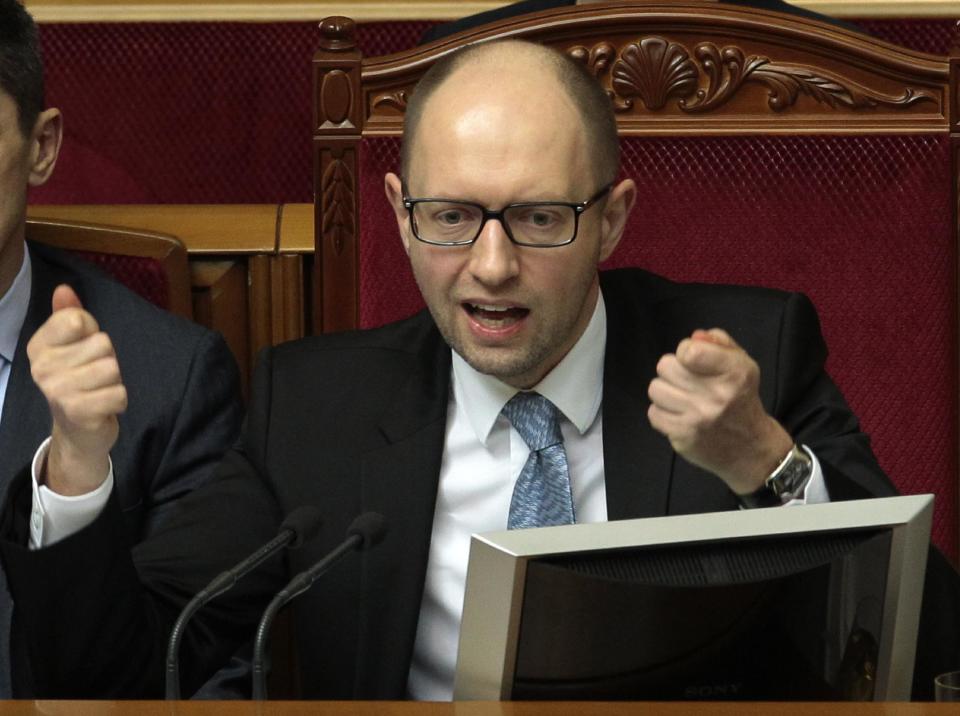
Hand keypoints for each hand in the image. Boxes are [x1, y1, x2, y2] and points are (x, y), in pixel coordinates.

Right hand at [27, 285, 126, 494]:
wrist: (78, 429)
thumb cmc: (81, 380)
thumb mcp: (75, 345)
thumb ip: (70, 316)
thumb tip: (64, 289)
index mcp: (39, 346)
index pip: (77, 319)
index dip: (92, 332)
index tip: (83, 349)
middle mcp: (41, 367)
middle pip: (102, 343)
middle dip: (108, 359)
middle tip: (94, 376)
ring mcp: (57, 390)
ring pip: (112, 368)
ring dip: (114, 381)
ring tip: (99, 390)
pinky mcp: (78, 411)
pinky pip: (119, 393)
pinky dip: (119, 400)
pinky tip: (104, 406)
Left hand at [647, 328, 792, 494]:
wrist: (750, 447)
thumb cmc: (741, 398)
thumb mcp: (741, 363)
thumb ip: (719, 342)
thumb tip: (694, 337)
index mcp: (734, 373)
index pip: (689, 351)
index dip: (686, 351)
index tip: (694, 360)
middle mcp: (717, 396)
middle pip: (665, 366)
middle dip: (674, 370)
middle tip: (687, 381)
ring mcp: (698, 419)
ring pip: (655, 389)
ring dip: (666, 391)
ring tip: (682, 397)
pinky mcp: (683, 437)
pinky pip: (654, 413)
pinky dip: (663, 412)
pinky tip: (679, 414)